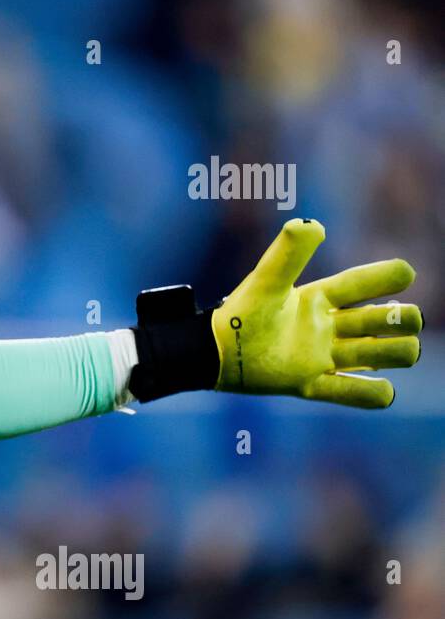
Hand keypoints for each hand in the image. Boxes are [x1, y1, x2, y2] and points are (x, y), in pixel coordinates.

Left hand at [211, 219, 421, 407]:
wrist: (212, 352)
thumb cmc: (240, 312)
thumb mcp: (267, 282)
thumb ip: (288, 254)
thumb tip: (312, 224)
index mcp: (317, 298)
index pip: (360, 284)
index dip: (385, 276)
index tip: (405, 273)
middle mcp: (325, 327)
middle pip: (379, 321)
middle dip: (399, 319)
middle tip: (393, 319)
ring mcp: (319, 356)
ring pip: (375, 354)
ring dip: (396, 352)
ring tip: (404, 350)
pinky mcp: (308, 384)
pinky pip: (348, 393)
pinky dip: (372, 394)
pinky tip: (385, 391)